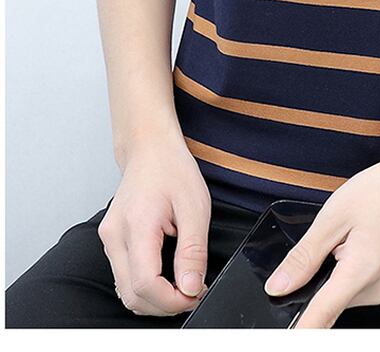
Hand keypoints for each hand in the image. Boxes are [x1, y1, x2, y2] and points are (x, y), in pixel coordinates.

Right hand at [97, 132, 211, 315]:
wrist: (150, 148)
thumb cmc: (171, 169)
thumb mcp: (195, 207)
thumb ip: (193, 251)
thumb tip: (192, 287)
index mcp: (136, 226)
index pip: (146, 284)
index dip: (172, 301)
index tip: (196, 294)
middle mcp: (114, 236)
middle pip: (132, 295)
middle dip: (165, 305)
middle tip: (194, 292)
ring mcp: (109, 239)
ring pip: (126, 290)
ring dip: (155, 298)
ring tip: (183, 284)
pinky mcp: (111, 240)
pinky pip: (124, 277)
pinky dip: (145, 286)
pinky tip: (166, 276)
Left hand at [264, 150, 379, 327]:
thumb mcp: (333, 216)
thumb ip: (304, 256)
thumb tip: (279, 285)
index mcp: (361, 272)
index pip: (321, 317)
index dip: (299, 330)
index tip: (284, 337)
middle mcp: (375, 289)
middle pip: (328, 301)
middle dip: (315, 279)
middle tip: (327, 240)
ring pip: (339, 292)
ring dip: (331, 270)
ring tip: (346, 234)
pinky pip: (353, 284)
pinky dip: (344, 267)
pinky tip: (352, 239)